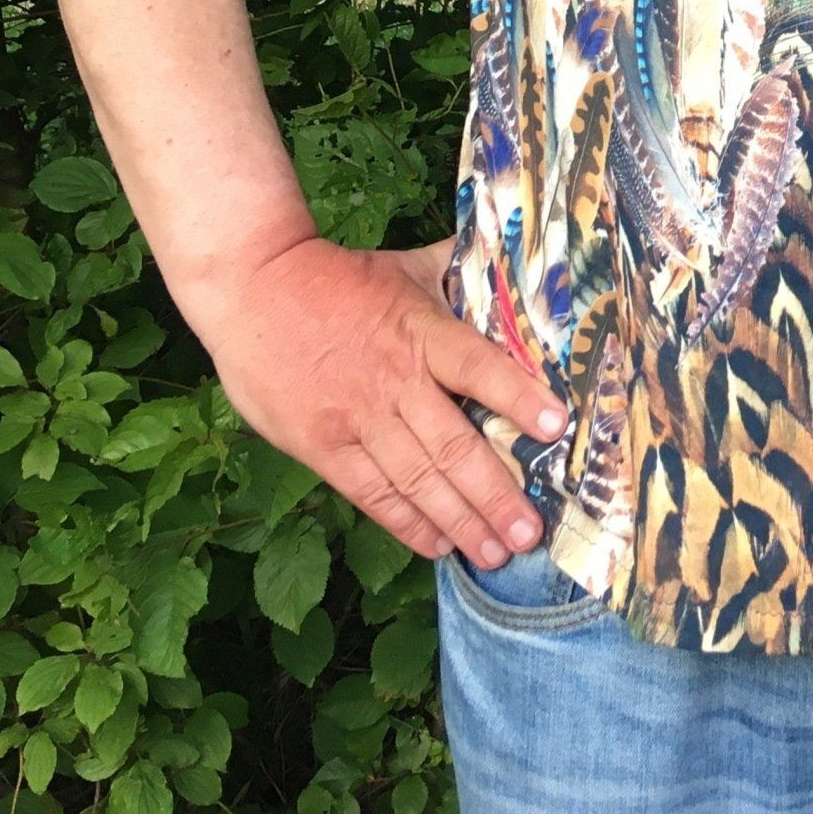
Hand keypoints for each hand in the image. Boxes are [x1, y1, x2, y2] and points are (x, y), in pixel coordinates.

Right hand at [202, 231, 567, 565]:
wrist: (256, 287)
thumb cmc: (341, 278)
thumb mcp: (407, 266)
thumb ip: (459, 274)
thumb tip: (512, 260)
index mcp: (422, 334)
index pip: (479, 368)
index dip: (518, 397)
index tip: (556, 427)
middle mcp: (396, 382)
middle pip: (453, 446)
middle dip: (495, 494)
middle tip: (530, 533)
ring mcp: (358, 420)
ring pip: (417, 479)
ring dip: (460, 520)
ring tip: (496, 552)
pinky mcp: (322, 446)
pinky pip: (372, 494)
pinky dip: (407, 523)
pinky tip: (438, 545)